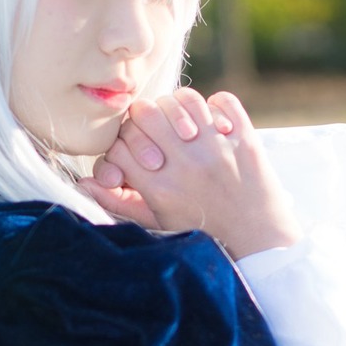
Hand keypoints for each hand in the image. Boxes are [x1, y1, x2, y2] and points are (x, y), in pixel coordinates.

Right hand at [77, 89, 301, 259]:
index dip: (121, 146)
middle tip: (158, 138)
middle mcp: (186, 164)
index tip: (134, 159)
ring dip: (180, 109)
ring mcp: (217, 148)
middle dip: (145, 121)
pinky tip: (214, 122)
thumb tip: (85, 185)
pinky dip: (218, 105)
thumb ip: (120, 203)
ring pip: (185, 99)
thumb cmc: (204, 236)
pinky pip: (225, 101)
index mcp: (160, 187)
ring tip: (185, 129)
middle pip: (145, 112)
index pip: (120, 143)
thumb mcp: (158, 225)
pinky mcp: (245, 140)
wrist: (260, 247)